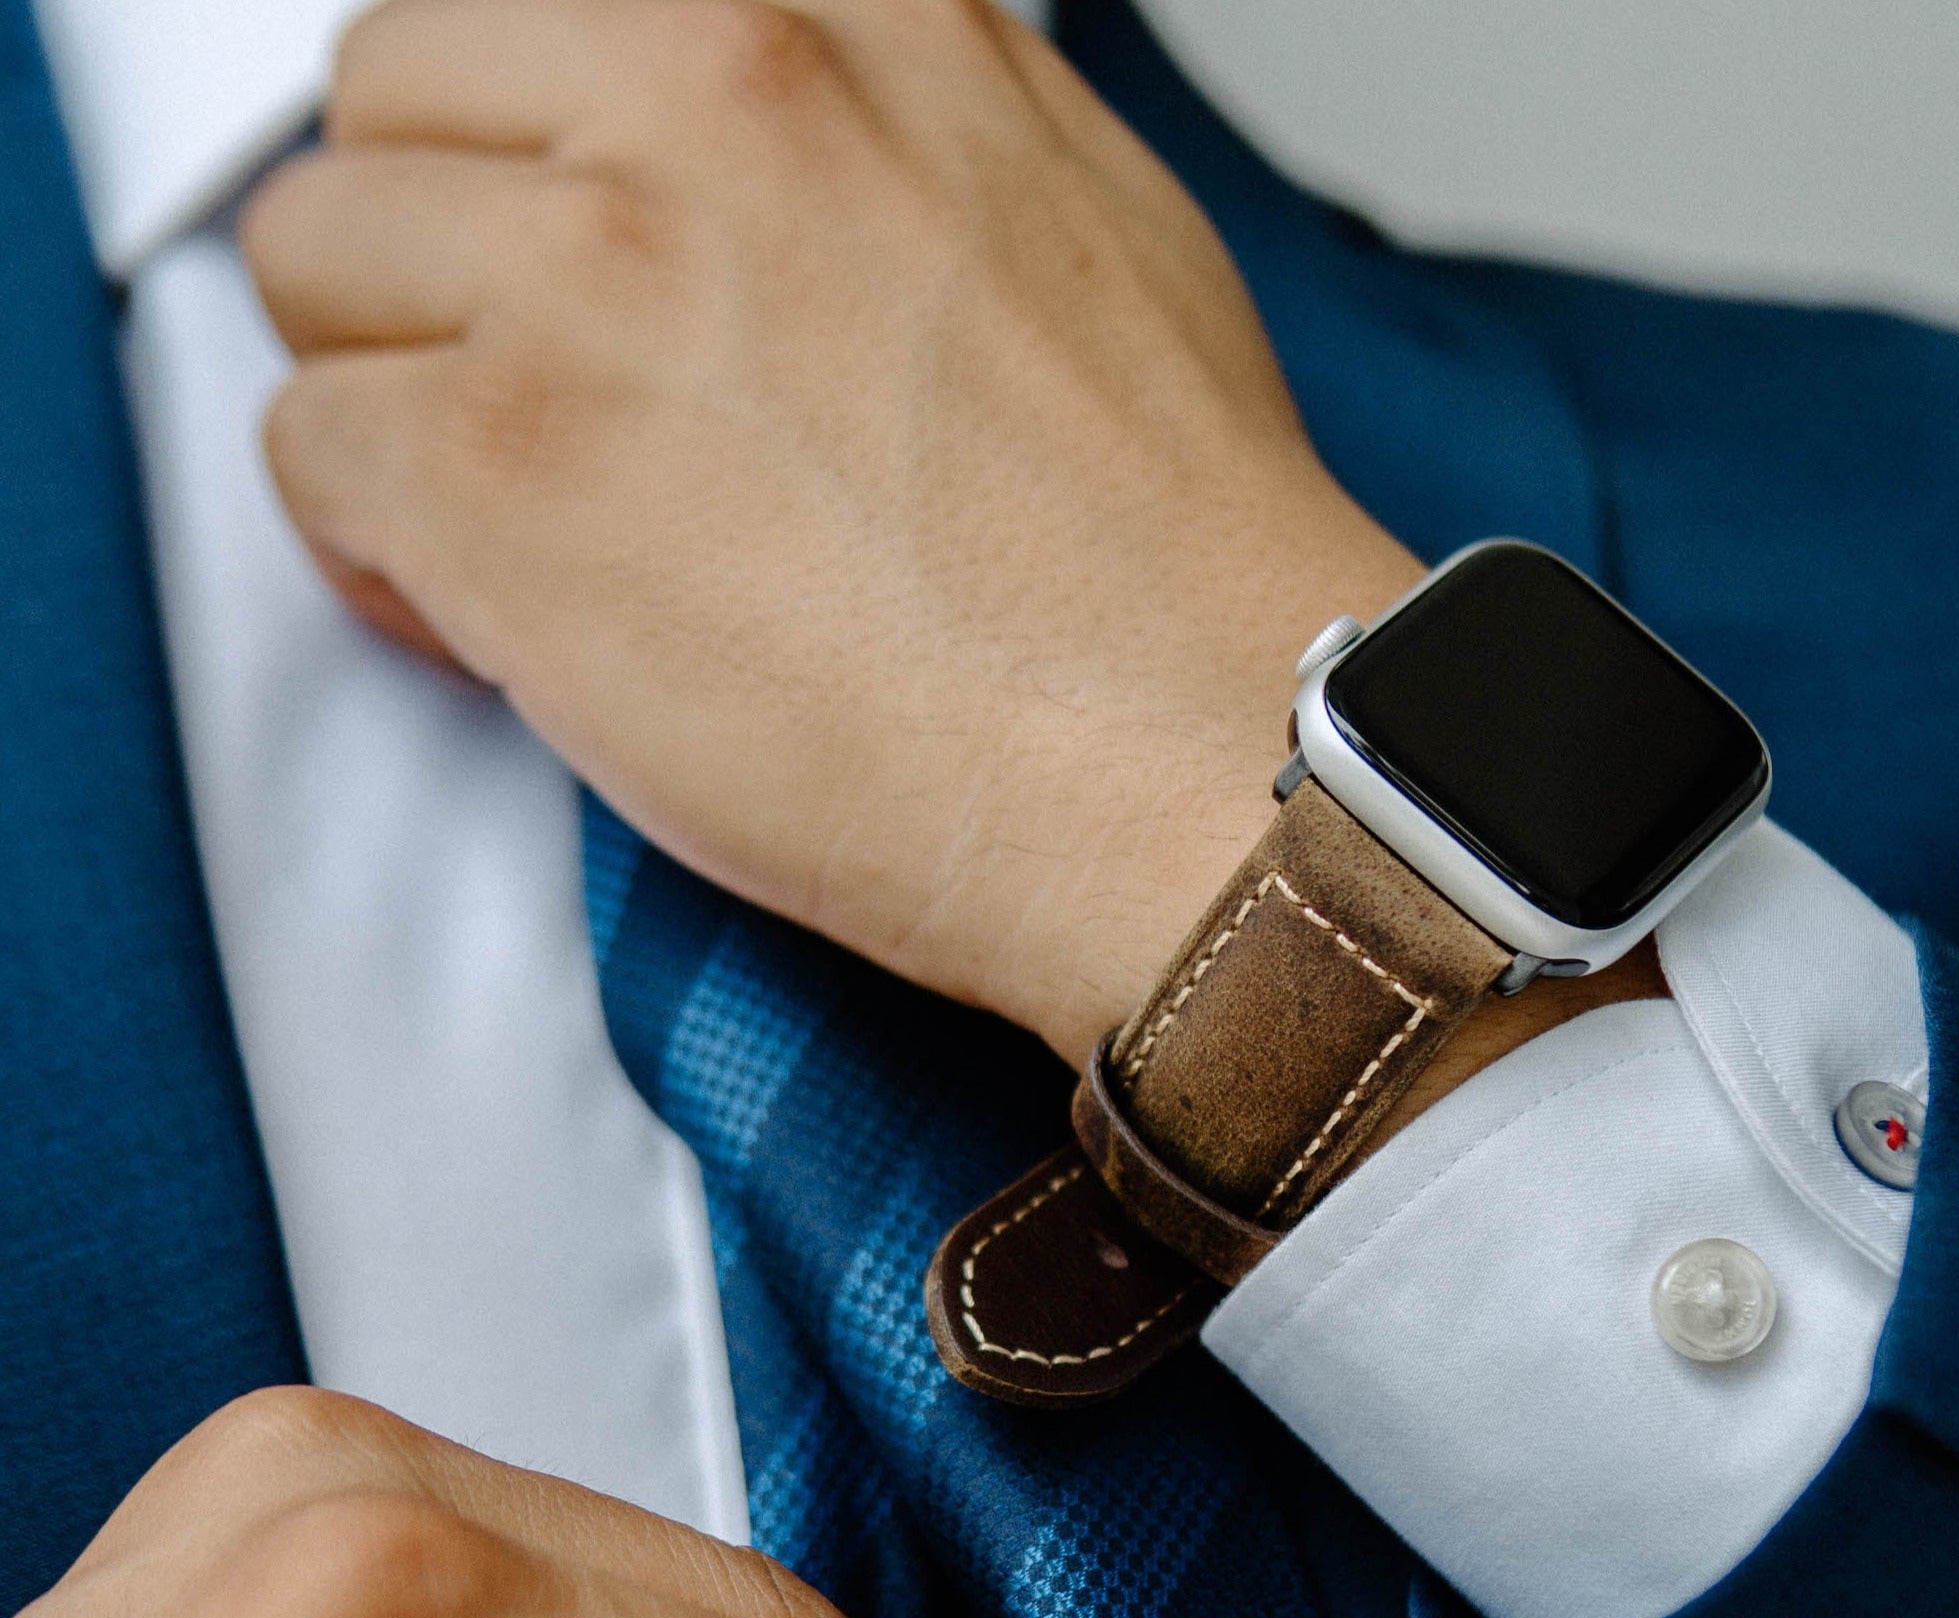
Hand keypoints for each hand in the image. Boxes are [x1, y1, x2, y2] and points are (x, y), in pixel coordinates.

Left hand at [241, 0, 1423, 1068]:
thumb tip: (784, 173)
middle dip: (431, 261)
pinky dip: (375, 551)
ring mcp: (591, 278)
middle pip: (395, 96)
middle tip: (520, 405)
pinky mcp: (504, 471)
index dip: (535, 159)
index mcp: (849, 30)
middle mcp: (706, 101)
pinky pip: (310, 453)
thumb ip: (893, 147)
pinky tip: (502, 626)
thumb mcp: (1084, 225)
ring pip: (313, 261)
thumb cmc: (1171, 564)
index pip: (549, 11)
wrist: (1204, 756)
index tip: (557, 265)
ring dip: (388, 398)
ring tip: (517, 531)